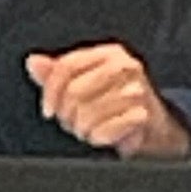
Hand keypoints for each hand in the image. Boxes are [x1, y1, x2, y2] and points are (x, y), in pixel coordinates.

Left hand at [25, 43, 190, 159]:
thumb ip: (57, 73)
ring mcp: (137, 89)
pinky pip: (105, 130)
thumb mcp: (85, 83)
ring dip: (83, 129)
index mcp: (109, 53)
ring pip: (88, 113)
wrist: (156, 128)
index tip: (48, 111)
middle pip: (75, 91)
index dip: (51, 92)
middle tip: (74, 123)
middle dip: (68, 115)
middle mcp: (125, 66)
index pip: (66, 67)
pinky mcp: (144, 114)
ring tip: (89, 129)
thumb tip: (33, 62)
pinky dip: (99, 138)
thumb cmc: (116, 103)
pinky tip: (102, 136)